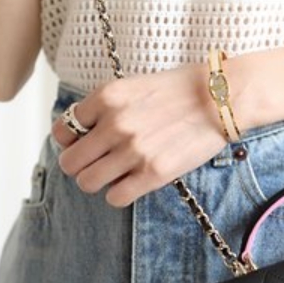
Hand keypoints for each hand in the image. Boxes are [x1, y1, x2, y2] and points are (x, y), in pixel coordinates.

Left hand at [51, 66, 227, 206]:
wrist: (220, 97)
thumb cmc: (179, 89)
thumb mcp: (133, 85)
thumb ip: (104, 107)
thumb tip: (78, 134)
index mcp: (107, 97)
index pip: (63, 130)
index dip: (70, 141)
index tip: (83, 143)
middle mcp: (115, 124)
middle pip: (70, 162)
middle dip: (80, 165)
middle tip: (97, 162)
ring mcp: (133, 150)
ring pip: (88, 182)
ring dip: (99, 180)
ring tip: (116, 172)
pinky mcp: (153, 173)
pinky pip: (115, 197)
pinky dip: (119, 193)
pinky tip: (132, 181)